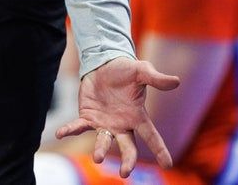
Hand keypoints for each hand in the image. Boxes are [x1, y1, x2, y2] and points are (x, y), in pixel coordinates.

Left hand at [54, 56, 179, 176]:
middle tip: (125, 172)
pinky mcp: (88, 117)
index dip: (159, 149)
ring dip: (100, 149)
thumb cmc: (126, 70)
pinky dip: (70, 130)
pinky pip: (78, 127)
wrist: (103, 65)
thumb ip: (156, 78)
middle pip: (127, 147)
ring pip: (103, 141)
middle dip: (127, 160)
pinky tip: (60, 133)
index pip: (151, 136)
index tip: (167, 164)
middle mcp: (122, 125)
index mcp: (138, 117)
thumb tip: (176, 81)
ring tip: (98, 158)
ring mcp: (104, 123)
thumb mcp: (141, 71)